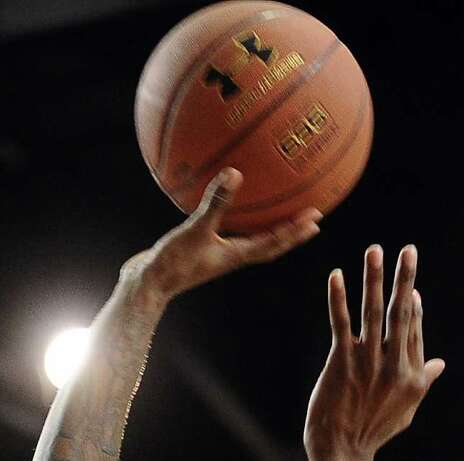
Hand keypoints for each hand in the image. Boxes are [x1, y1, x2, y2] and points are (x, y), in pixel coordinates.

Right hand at [127, 169, 320, 303]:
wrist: (147, 284)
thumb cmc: (172, 263)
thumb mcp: (195, 230)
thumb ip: (216, 203)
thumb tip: (236, 173)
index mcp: (236, 255)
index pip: (274, 243)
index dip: (295, 232)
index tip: (316, 219)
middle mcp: (231, 255)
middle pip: (269, 243)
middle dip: (291, 232)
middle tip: (312, 218)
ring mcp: (216, 253)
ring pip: (250, 238)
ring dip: (268, 226)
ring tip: (279, 209)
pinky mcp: (201, 247)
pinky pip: (225, 229)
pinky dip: (233, 216)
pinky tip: (226, 199)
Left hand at [303, 244, 444, 460]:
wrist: (341, 452)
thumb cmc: (372, 432)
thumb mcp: (406, 410)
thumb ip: (423, 382)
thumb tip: (440, 362)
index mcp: (411, 375)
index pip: (413, 329)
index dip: (412, 304)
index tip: (410, 286)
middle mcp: (393, 366)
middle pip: (401, 314)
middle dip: (405, 279)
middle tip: (409, 249)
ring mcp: (367, 363)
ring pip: (373, 313)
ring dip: (374, 279)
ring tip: (375, 250)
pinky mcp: (341, 364)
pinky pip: (341, 324)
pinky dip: (338, 299)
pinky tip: (337, 275)